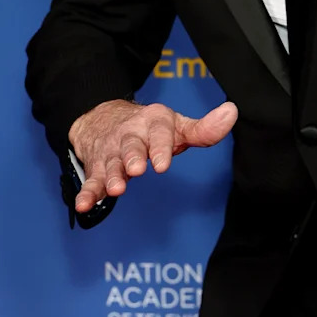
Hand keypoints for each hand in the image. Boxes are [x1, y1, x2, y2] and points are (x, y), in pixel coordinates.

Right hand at [68, 99, 237, 213]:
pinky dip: (87, 193)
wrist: (103, 117)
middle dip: (132, 158)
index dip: (161, 148)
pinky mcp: (97, 166)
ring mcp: (112, 152)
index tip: (162, 164)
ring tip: (115, 190)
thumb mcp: (177, 124)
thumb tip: (232, 112)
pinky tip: (84, 204)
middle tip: (136, 170)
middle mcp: (130, 135)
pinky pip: (91, 180)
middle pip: (131, 146)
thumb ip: (204, 128)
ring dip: (111, 177)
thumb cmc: (150, 127)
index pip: (159, 134)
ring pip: (111, 164)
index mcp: (153, 123)